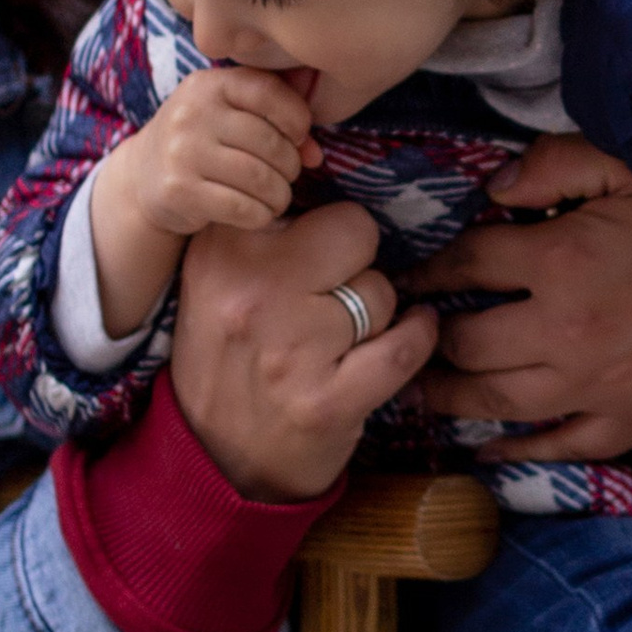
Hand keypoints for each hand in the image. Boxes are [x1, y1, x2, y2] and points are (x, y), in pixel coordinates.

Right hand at [88, 68, 313, 335]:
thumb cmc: (202, 141)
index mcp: (209, 84)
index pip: (268, 91)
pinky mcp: (179, 190)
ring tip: (278, 196)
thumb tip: (315, 152)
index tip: (300, 137)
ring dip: (279, 194)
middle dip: (290, 164)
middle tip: (289, 175)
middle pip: (268, 141)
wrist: (142, 178)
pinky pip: (241, 207)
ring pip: (259, 177)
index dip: (296, 117)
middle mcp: (192, 113)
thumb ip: (276, 115)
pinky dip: (260, 215)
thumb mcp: (230, 114)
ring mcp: (182, 152)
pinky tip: (259, 212)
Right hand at [167, 197, 435, 503]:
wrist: (214, 463)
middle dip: (357, 262)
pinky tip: (409, 337)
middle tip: (336, 296)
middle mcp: (252, 291)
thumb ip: (266, 227)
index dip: (325, 229)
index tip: (321, 254)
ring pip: (382, 292)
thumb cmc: (229, 357)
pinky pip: (405, 346)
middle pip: (357, 232)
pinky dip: (418, 339)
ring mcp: (290, 349)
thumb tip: (335, 168)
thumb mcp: (218, 279)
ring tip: (342, 338)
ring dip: (376, 314)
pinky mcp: (328, 400)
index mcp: (222, 249)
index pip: (311, 195)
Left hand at [406, 147, 631, 457]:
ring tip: (419, 387)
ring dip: (450, 396)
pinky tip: (484, 446)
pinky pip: (556, 447)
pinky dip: (514, 449)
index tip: (410, 277)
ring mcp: (597, 386)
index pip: (468, 264)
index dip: (431, 269)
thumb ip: (554, 166)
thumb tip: (492, 190)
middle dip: (429, 338)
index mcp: (562, 260)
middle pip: (467, 343)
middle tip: (404, 335)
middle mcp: (566, 332)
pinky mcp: (631, 422)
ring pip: (497, 402)